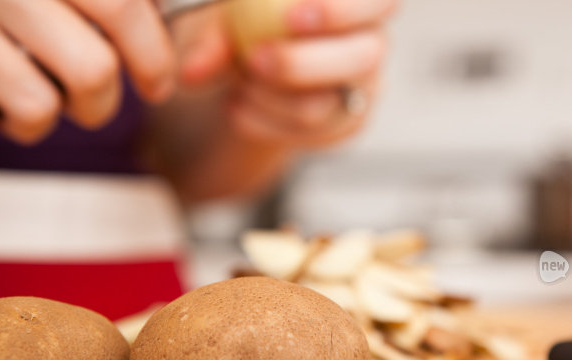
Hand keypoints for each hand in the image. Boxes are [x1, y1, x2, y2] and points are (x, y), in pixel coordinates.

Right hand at [0, 0, 176, 161]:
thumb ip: (119, 2)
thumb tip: (168, 15)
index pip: (122, 9)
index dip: (153, 57)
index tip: (157, 84)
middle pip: (92, 71)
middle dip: (99, 102)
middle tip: (84, 98)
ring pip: (36, 109)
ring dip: (34, 120)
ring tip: (14, 93)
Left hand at [174, 0, 396, 148]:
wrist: (256, 67)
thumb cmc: (253, 21)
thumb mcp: (228, 18)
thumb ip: (213, 40)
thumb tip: (192, 72)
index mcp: (361, 3)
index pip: (379, 1)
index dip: (341, 11)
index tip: (292, 17)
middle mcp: (372, 45)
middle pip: (362, 59)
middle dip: (302, 64)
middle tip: (255, 60)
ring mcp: (363, 90)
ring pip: (327, 106)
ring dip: (272, 98)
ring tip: (239, 83)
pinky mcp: (347, 125)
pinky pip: (310, 135)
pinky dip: (266, 123)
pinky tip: (238, 108)